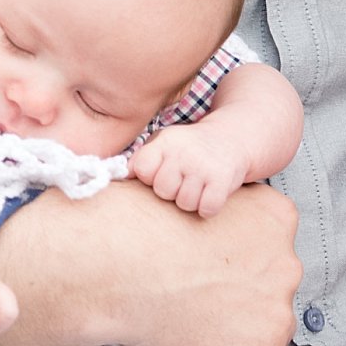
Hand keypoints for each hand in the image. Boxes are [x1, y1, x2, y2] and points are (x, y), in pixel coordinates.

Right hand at [0, 179, 310, 345]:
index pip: (274, 241)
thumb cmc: (134, 221)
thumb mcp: (191, 184)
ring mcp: (277, 311)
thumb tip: (201, 209)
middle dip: (243, 288)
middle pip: (274, 281)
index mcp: (276, 216)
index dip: (241, 254)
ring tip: (193, 321)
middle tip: (196, 293)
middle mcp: (286, 263)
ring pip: (271, 324)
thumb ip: (211, 200)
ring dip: (243, 326)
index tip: (211, 263)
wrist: (110, 267)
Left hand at [130, 123, 250, 216]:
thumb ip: (140, 160)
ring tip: (200, 183)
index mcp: (166, 141)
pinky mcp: (223, 179)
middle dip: (174, 191)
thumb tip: (109, 177)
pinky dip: (209, 206)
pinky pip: (206, 208)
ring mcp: (204, 165)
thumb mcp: (166, 144)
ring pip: (185, 203)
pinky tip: (212, 192)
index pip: (142, 170)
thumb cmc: (192, 148)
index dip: (152, 178)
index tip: (166, 171)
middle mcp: (184, 151)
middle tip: (187, 178)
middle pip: (163, 191)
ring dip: (193, 199)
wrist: (236, 137)